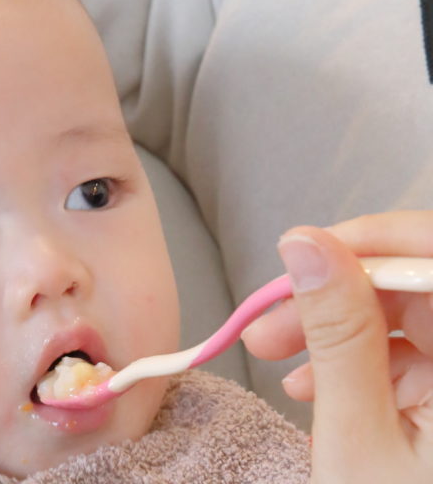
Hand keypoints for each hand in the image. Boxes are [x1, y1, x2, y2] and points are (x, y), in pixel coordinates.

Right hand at [242, 211, 432, 481]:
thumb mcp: (358, 442)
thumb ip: (336, 334)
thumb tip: (305, 243)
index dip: (373, 242)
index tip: (299, 254)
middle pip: (422, 285)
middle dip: (338, 293)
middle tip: (267, 322)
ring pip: (410, 318)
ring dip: (337, 331)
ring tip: (277, 363)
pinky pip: (413, 355)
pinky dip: (358, 362)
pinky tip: (315, 386)